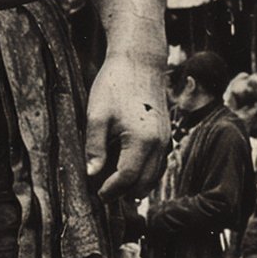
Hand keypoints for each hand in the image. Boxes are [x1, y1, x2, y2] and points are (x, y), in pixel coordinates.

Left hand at [85, 53, 169, 199]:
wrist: (139, 62)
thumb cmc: (115, 85)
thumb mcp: (97, 115)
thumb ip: (94, 147)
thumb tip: (91, 175)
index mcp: (142, 140)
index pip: (128, 177)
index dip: (111, 190)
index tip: (97, 194)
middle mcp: (159, 143)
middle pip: (144, 183)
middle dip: (124, 192)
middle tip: (103, 193)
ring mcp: (165, 139)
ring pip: (154, 176)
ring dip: (135, 185)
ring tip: (112, 184)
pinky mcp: (165, 134)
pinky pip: (158, 164)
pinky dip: (144, 173)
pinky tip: (126, 171)